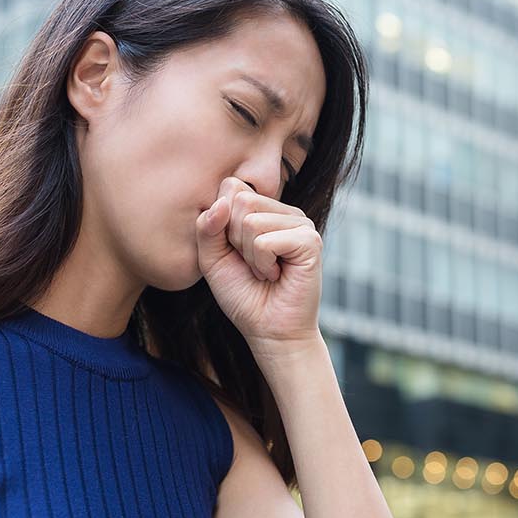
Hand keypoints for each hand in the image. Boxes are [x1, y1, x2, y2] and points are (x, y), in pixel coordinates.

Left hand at [195, 176, 322, 353]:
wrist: (269, 331)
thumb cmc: (243, 295)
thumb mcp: (212, 259)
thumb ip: (207, 227)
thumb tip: (223, 201)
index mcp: (264, 209)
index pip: (231, 187)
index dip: (221, 223)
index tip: (235, 251)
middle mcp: (285, 211)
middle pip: (240, 200)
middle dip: (235, 240)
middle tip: (252, 264)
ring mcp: (300, 223)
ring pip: (251, 221)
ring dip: (249, 256)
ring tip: (265, 271)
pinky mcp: (309, 240)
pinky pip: (265, 241)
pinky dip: (262, 265)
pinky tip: (277, 275)